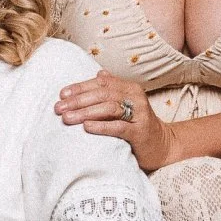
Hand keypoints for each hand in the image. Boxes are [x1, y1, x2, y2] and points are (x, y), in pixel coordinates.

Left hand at [55, 71, 178, 170]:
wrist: (162, 145)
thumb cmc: (137, 125)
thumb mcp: (126, 105)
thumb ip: (113, 89)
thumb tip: (99, 74)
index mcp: (129, 88)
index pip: (101, 83)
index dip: (80, 87)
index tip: (62, 94)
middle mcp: (135, 98)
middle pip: (103, 94)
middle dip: (78, 101)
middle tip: (59, 108)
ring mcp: (139, 115)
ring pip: (109, 108)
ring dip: (85, 112)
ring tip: (67, 118)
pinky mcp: (140, 132)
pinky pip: (118, 127)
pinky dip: (101, 126)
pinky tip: (86, 127)